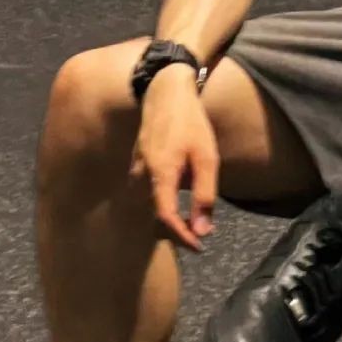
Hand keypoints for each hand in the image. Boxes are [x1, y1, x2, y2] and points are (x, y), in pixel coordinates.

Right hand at [130, 64, 218, 251]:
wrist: (166, 93)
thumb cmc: (190, 123)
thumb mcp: (206, 158)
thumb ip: (205, 195)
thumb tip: (203, 230)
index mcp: (159, 175)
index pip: (165, 219)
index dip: (182, 237)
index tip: (200, 247)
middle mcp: (140, 177)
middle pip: (154, 217)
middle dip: (176, 231)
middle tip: (199, 236)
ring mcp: (135, 171)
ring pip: (148, 207)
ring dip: (167, 220)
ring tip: (190, 223)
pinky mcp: (136, 166)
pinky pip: (146, 194)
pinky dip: (161, 204)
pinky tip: (178, 202)